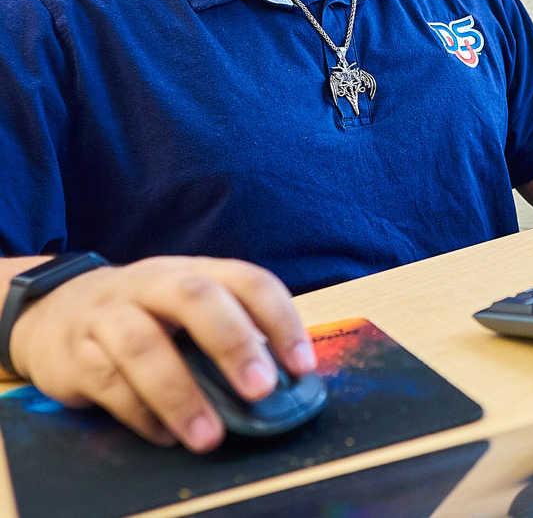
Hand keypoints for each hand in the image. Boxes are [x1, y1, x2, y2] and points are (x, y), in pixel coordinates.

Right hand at [7, 256, 316, 451]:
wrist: (55, 310)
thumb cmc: (146, 314)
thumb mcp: (187, 309)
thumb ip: (229, 335)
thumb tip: (283, 385)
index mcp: (195, 270)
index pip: (247, 280)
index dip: (280, 319)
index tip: (302, 366)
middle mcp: (154, 282)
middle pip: (196, 298)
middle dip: (233, 342)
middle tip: (261, 390)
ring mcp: (110, 314)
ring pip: (144, 344)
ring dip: (181, 394)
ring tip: (211, 437)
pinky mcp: (75, 353)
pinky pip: (107, 382)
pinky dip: (140, 414)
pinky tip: (165, 436)